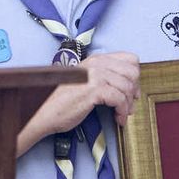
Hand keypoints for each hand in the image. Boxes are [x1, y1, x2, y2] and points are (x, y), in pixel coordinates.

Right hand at [22, 52, 140, 155]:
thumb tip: (128, 85)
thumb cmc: (63, 101)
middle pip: (132, 73)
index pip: (130, 59)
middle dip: (134, 91)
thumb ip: (103, 77)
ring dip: (128, 105)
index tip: (131, 90)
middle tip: (129, 104)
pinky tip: (117, 119)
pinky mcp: (93, 90)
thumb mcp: (85, 81)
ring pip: (127, 87)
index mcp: (96, 60)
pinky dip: (122, 112)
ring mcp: (94, 75)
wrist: (44, 111)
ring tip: (121, 114)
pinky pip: (120, 99)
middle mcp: (97, 64)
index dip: (134, 76)